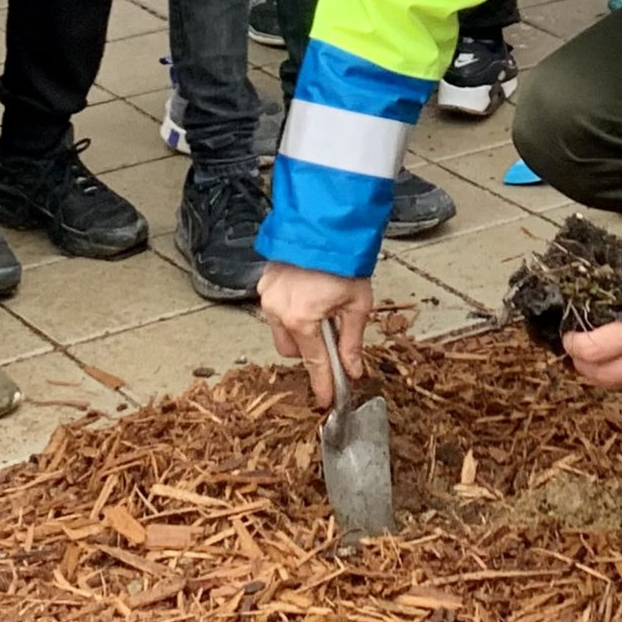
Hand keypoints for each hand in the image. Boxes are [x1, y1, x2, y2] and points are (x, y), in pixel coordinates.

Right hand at [258, 263, 374, 407]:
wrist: (326, 223)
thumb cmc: (343, 259)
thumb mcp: (357, 304)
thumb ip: (352, 340)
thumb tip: (352, 368)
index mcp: (301, 319)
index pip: (314, 362)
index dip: (322, 383)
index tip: (325, 398)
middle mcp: (278, 310)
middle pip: (292, 350)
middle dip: (310, 350)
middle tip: (331, 336)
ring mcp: (268, 296)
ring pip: (280, 331)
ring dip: (299, 329)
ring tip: (321, 308)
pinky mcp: (264, 283)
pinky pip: (275, 309)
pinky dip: (290, 310)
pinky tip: (309, 295)